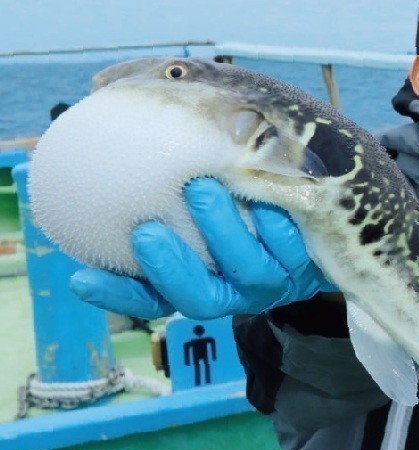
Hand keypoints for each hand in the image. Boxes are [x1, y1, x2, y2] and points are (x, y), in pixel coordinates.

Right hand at [70, 178, 332, 319]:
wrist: (310, 211)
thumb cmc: (233, 196)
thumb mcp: (186, 195)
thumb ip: (152, 186)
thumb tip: (77, 148)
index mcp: (196, 283)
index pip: (149, 301)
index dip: (117, 296)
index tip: (82, 278)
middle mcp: (233, 291)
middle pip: (202, 298)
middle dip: (174, 267)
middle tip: (148, 229)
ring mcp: (273, 281)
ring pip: (250, 271)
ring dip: (225, 231)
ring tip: (204, 188)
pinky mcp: (308, 263)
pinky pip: (292, 247)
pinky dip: (276, 222)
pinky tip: (260, 189)